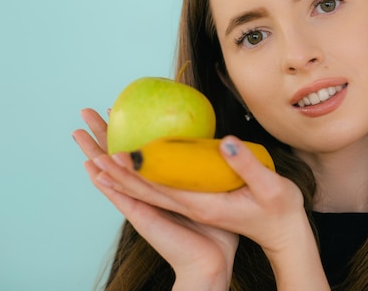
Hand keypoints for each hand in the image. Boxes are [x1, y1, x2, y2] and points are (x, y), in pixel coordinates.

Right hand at [72, 109, 237, 289]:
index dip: (127, 132)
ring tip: (78, 134)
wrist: (213, 261)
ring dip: (96, 154)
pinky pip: (122, 197)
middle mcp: (148, 194)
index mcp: (162, 187)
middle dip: (102, 136)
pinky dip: (108, 183)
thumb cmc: (217, 230)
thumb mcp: (215, 190)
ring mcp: (142, 206)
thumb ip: (210, 168)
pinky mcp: (143, 218)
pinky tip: (93, 168)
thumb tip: (223, 142)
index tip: (118, 108)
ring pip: (114, 175)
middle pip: (119, 159)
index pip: (140, 154)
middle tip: (86, 112)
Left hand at [84, 126, 328, 289]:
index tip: (111, 146)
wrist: (282, 236)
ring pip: (142, 185)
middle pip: (139, 183)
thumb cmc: (279, 213)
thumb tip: (226, 142)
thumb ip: (248, 167)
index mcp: (201, 204)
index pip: (157, 185)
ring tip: (94, 143)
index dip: (134, 167)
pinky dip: (139, 172)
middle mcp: (188, 206)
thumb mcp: (270, 190)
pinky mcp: (194, 200)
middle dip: (111, 157)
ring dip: (116, 164)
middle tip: (85, 129)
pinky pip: (158, 185)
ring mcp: (188, 204)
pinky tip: (131, 157)